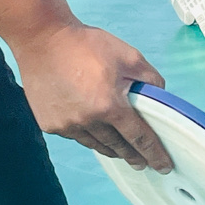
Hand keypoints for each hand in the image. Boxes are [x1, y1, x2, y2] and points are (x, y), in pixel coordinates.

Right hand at [17, 22, 172, 172]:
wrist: (41, 38)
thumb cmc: (85, 44)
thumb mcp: (129, 56)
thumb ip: (150, 79)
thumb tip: (160, 97)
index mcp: (109, 106)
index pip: (139, 138)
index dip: (154, 154)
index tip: (163, 166)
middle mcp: (87, 121)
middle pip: (118, 147)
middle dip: (134, 156)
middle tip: (143, 162)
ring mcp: (66, 125)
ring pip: (96, 145)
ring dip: (112, 150)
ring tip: (122, 152)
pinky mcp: (50, 124)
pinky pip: (76, 136)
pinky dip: (88, 136)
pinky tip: (95, 132)